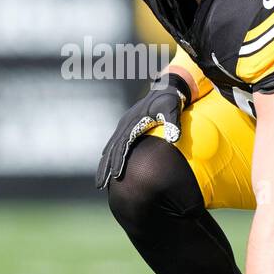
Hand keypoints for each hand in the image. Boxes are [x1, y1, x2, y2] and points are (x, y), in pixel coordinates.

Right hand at [94, 73, 189, 189]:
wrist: (166, 88)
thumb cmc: (169, 99)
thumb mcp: (172, 108)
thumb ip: (172, 123)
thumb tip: (174, 139)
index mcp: (133, 122)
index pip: (122, 145)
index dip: (118, 160)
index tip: (116, 175)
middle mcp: (125, 125)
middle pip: (111, 150)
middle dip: (105, 168)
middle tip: (100, 185)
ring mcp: (124, 126)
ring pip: (110, 148)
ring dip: (104, 165)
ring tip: (101, 182)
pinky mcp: (127, 127)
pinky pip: (115, 145)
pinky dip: (110, 157)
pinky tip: (109, 168)